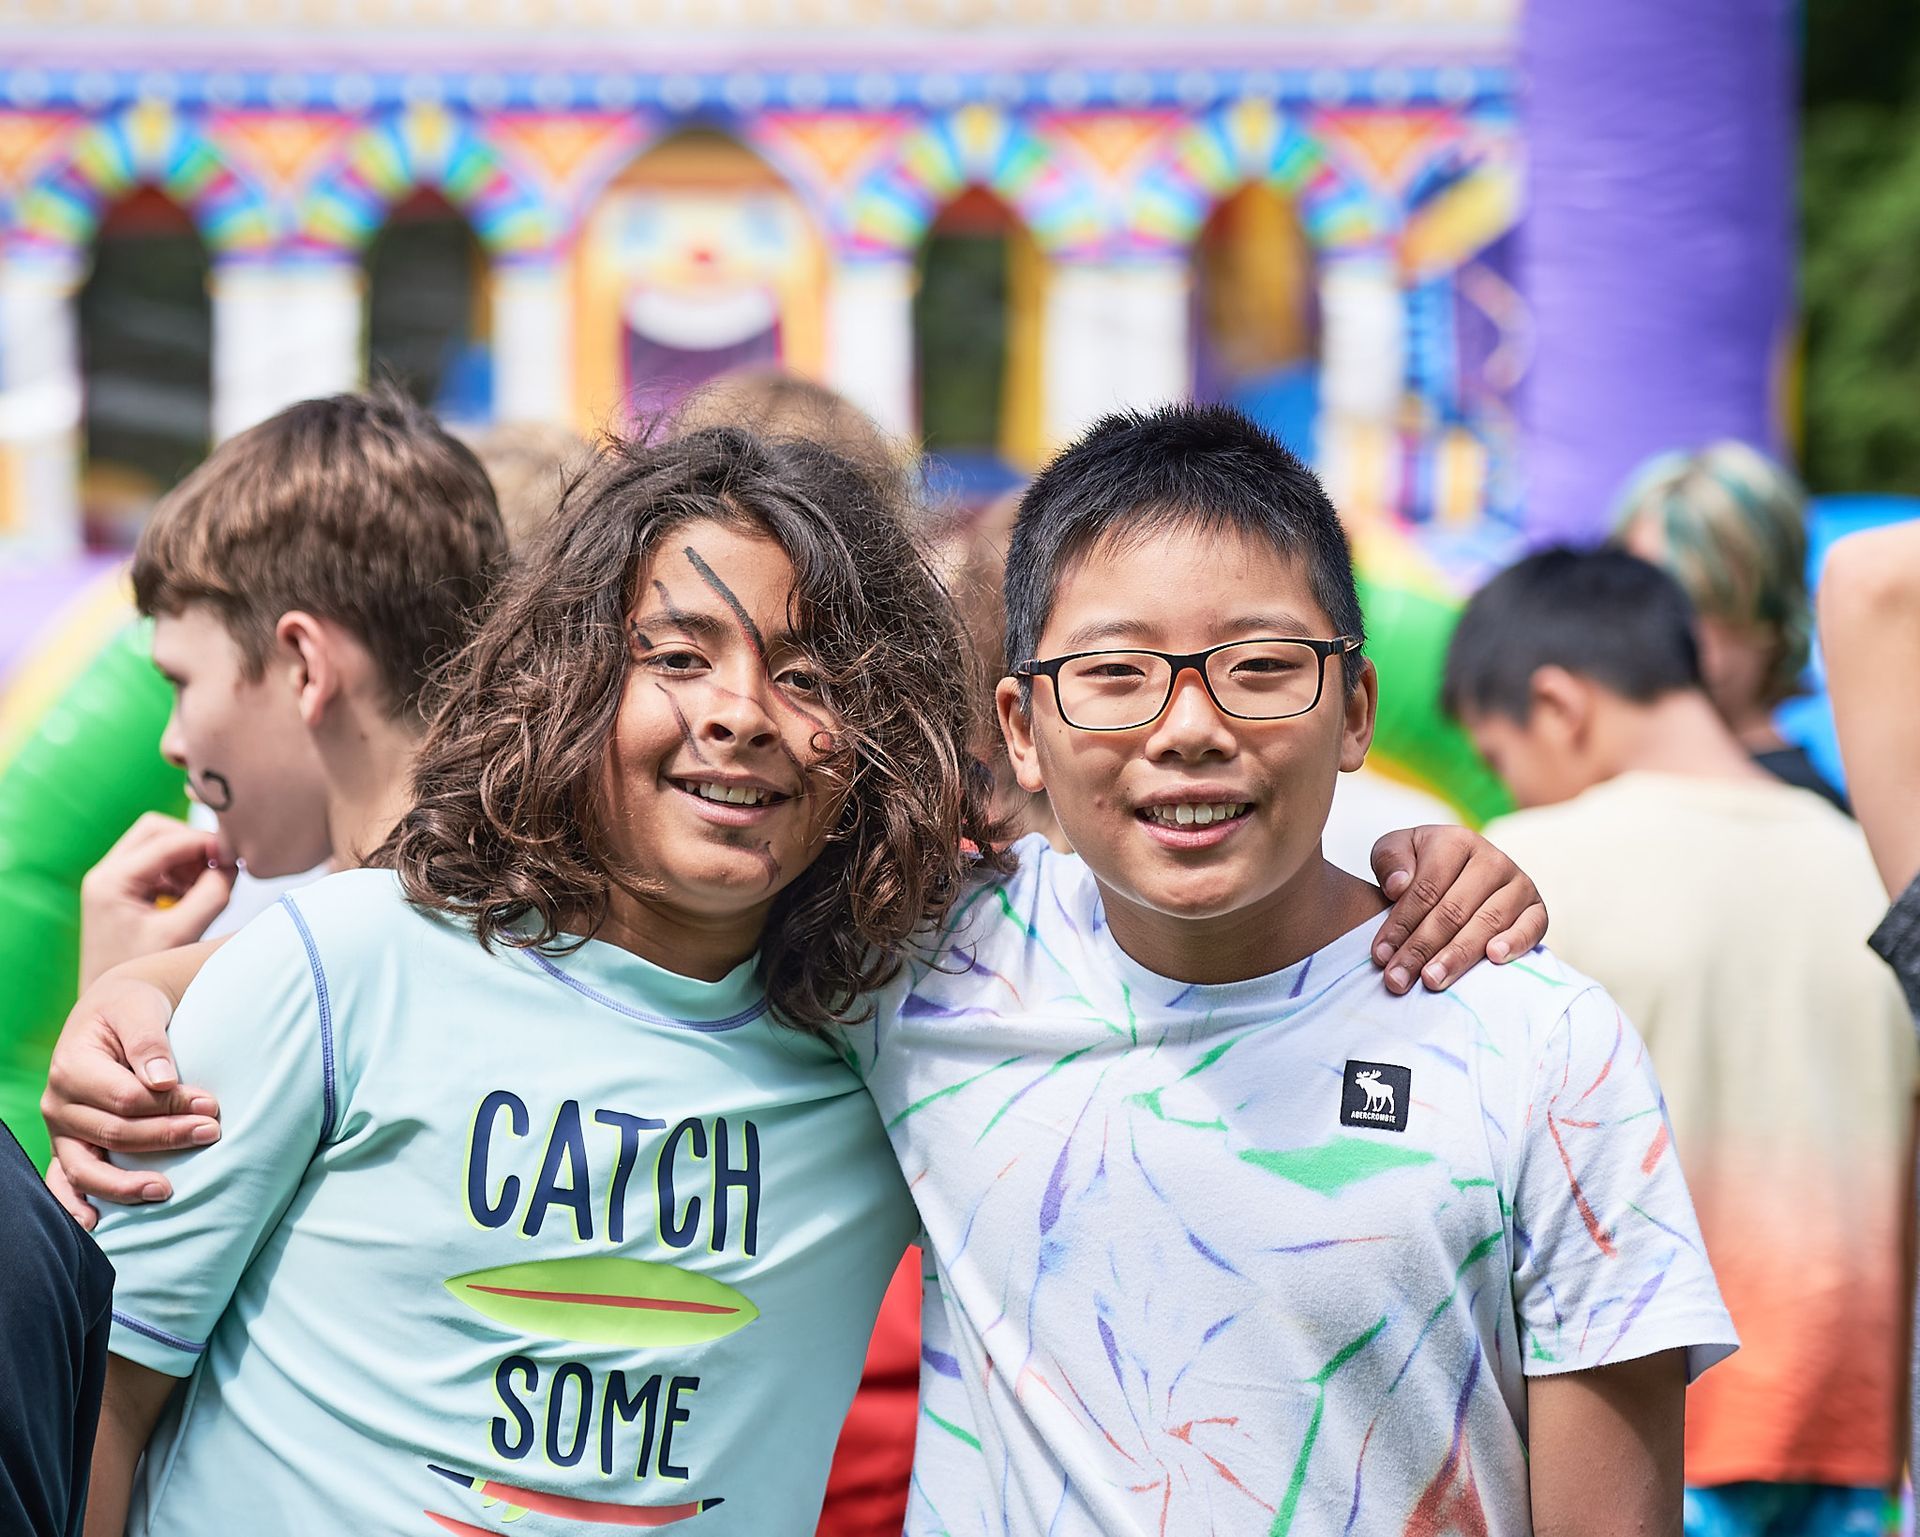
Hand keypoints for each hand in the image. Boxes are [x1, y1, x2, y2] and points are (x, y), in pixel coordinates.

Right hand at [41, 971, 218, 1228]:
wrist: (111, 1013)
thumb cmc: (129, 1009)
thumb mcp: (139, 1010)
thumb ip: (149, 1041)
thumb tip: (162, 1080)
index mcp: (72, 1067)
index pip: (125, 1099)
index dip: (170, 1106)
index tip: (210, 1105)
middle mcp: (58, 1103)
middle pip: (113, 1133)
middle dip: (165, 1137)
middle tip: (211, 1133)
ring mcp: (61, 1130)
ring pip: (87, 1167)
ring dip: (126, 1184)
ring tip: (166, 1190)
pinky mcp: (68, 1145)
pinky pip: (64, 1180)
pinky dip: (75, 1204)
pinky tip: (95, 1224)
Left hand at [79, 813, 236, 989]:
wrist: (110, 1005)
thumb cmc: (141, 975)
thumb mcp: (180, 933)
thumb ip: (211, 895)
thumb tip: (230, 864)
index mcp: (111, 881)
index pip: (164, 839)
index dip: (204, 841)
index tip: (234, 854)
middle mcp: (106, 875)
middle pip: (156, 831)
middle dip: (193, 843)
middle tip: (220, 864)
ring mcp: (112, 882)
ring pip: (158, 844)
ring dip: (188, 858)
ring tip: (208, 885)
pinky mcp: (124, 892)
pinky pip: (157, 864)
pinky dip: (181, 872)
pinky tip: (194, 895)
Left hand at [1369, 825, 1547, 993]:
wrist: (1459, 873)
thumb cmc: (1419, 865)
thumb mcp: (1395, 852)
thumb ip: (1390, 861)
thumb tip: (1399, 885)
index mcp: (1456, 841)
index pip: (1426, 888)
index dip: (1401, 923)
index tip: (1380, 955)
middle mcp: (1492, 859)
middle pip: (1453, 910)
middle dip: (1421, 949)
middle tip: (1398, 979)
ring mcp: (1518, 883)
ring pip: (1486, 923)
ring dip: (1457, 956)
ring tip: (1432, 980)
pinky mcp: (1537, 908)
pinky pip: (1532, 926)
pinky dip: (1515, 942)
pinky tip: (1493, 958)